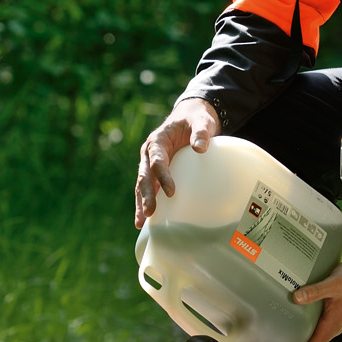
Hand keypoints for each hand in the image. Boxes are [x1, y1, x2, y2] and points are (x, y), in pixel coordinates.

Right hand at [133, 99, 220, 227]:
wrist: (188, 118)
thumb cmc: (195, 120)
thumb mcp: (201, 121)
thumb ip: (201, 132)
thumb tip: (201, 149)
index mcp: (157, 140)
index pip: (157, 160)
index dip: (162, 176)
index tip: (171, 192)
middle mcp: (149, 152)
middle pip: (144, 175)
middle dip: (146, 195)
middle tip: (149, 213)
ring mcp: (149, 162)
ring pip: (142, 184)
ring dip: (141, 202)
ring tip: (140, 222)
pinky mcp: (154, 171)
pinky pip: (148, 187)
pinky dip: (146, 202)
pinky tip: (146, 220)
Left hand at [281, 259, 341, 341]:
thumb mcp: (333, 283)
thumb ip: (315, 291)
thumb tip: (297, 298)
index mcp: (332, 325)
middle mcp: (333, 327)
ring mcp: (334, 322)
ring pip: (315, 337)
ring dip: (299, 339)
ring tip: (284, 335)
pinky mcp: (334, 315)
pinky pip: (318, 328)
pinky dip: (306, 328)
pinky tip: (297, 318)